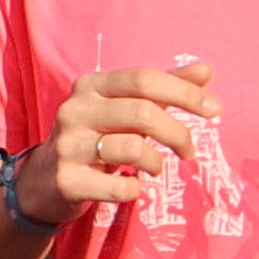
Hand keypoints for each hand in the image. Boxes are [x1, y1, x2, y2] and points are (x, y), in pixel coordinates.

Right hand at [27, 58, 221, 225]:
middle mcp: (75, 110)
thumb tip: (206, 70)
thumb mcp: (125, 108)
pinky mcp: (67, 181)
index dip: (184, 92)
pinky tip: (131, 185)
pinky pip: (118, 186)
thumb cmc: (96, 137)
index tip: (214, 109)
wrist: (44, 182)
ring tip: (155, 167)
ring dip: (156, 162)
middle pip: (142, 112)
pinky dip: (135, 188)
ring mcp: (67, 146)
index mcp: (91, 85)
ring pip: (132, 148)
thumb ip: (164, 88)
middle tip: (190, 151)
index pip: (144, 79)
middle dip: (177, 133)